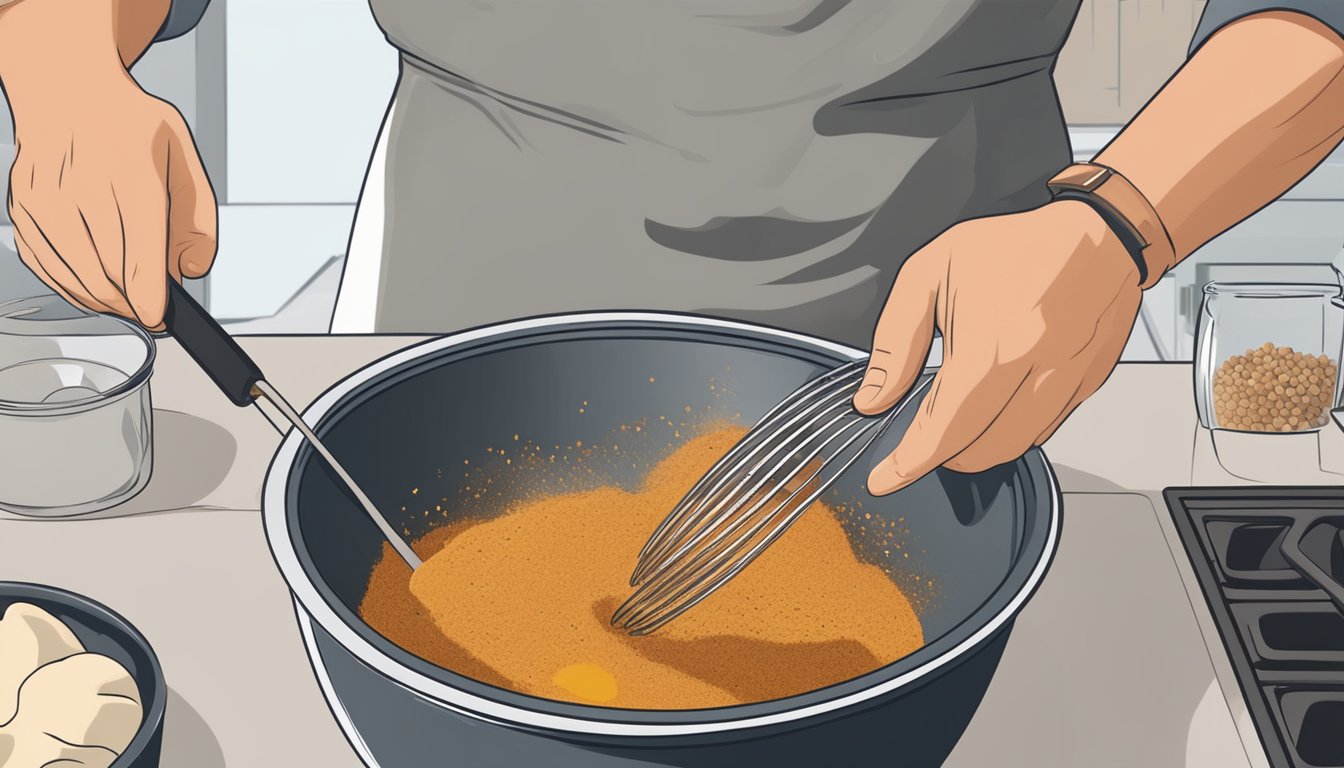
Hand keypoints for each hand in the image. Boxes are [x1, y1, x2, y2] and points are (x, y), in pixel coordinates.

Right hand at [0, 0, 213, 329]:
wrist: (68, 92)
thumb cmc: (131, 129)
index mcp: (131, 173)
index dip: (148, 295)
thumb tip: (189, 271)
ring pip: (76, 277)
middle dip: (133, 301)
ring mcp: (44, 200)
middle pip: (107, 272)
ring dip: (106, 300)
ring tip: (128, 298)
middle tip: (152, 308)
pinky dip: (74, 287)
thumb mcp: (184, 164)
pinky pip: (48, 268)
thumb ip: (198, 224)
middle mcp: (81, 187)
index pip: (138, 250)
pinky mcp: (22, 211)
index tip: (158, 316)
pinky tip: (95, 284)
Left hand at [854, 200, 1143, 494]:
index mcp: (992, 345)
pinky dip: (1012, 431)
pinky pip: (1044, 430)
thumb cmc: (1014, 246)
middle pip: (980, 451)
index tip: (884, 479)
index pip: (943, 430)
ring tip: (954, 422)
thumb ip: (895, 343)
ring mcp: (1069, 383)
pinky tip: (996, 405)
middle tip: (918, 439)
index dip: (908, 464)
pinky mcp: (1088, 386)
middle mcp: (1037, 371)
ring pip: (1015, 447)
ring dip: (977, 448)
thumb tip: (873, 398)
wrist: (1098, 232)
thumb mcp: (929, 275)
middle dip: (941, 455)